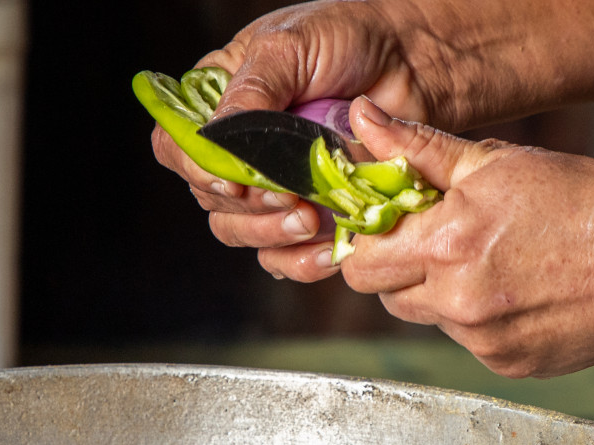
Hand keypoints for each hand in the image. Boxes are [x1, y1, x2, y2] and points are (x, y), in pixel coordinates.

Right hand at [149, 1, 447, 280]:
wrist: (417, 59)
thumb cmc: (349, 36)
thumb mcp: (287, 48)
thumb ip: (248, 96)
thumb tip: (216, 145)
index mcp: (218, 104)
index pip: (176, 147)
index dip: (196, 170)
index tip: (232, 181)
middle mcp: (237, 148)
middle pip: (209, 199)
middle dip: (246, 206)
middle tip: (287, 197)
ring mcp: (272, 183)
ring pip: (240, 231)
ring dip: (270, 234)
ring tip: (310, 219)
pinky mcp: (309, 211)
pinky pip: (284, 254)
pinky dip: (300, 260)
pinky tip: (328, 251)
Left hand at [335, 97, 593, 378]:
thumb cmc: (581, 201)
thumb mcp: (494, 162)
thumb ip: (418, 149)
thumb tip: (362, 120)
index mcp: (445, 243)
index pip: (361, 260)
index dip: (370, 241)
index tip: (391, 227)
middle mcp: (455, 298)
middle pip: (382, 294)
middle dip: (396, 269)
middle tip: (434, 244)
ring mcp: (479, 337)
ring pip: (422, 317)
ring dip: (435, 293)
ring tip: (484, 264)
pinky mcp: (503, 362)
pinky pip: (463, 341)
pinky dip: (475, 319)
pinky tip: (512, 292)